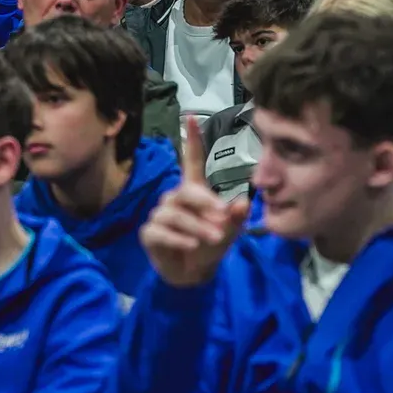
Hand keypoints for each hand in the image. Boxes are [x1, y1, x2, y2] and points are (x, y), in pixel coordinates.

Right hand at [141, 118, 248, 287]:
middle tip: (222, 220)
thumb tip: (243, 203)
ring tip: (213, 238)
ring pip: (176, 213)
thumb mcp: (229, 232)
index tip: (191, 117)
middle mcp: (175, 198)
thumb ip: (236, 218)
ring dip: (196, 226)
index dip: (192, 140)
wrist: (194, 275)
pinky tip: (191, 244)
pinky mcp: (150, 233)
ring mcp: (160, 215)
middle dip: (205, 204)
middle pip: (186, 191)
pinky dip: (178, 238)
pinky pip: (160, 230)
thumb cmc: (211, 245)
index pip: (191, 161)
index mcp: (194, 191)